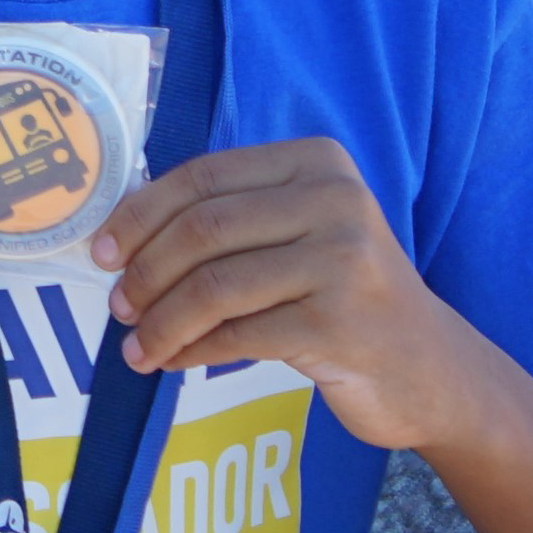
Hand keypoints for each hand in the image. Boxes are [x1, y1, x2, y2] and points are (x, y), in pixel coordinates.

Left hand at [101, 138, 494, 451]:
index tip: (101, 251)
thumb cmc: (345, 294)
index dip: (140, 215)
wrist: (432, 369)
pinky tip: (171, 361)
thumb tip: (120, 235)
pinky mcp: (340, 322)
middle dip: (145, 271)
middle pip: (203, 230)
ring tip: (137, 345)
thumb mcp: (298, 234)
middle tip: (118, 305)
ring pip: (215, 286)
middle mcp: (335, 200)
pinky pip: (239, 333)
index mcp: (316, 162)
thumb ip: (231, 219)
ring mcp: (344, 261)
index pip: (203, 178)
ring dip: (162, 320)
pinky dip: (192, 349)